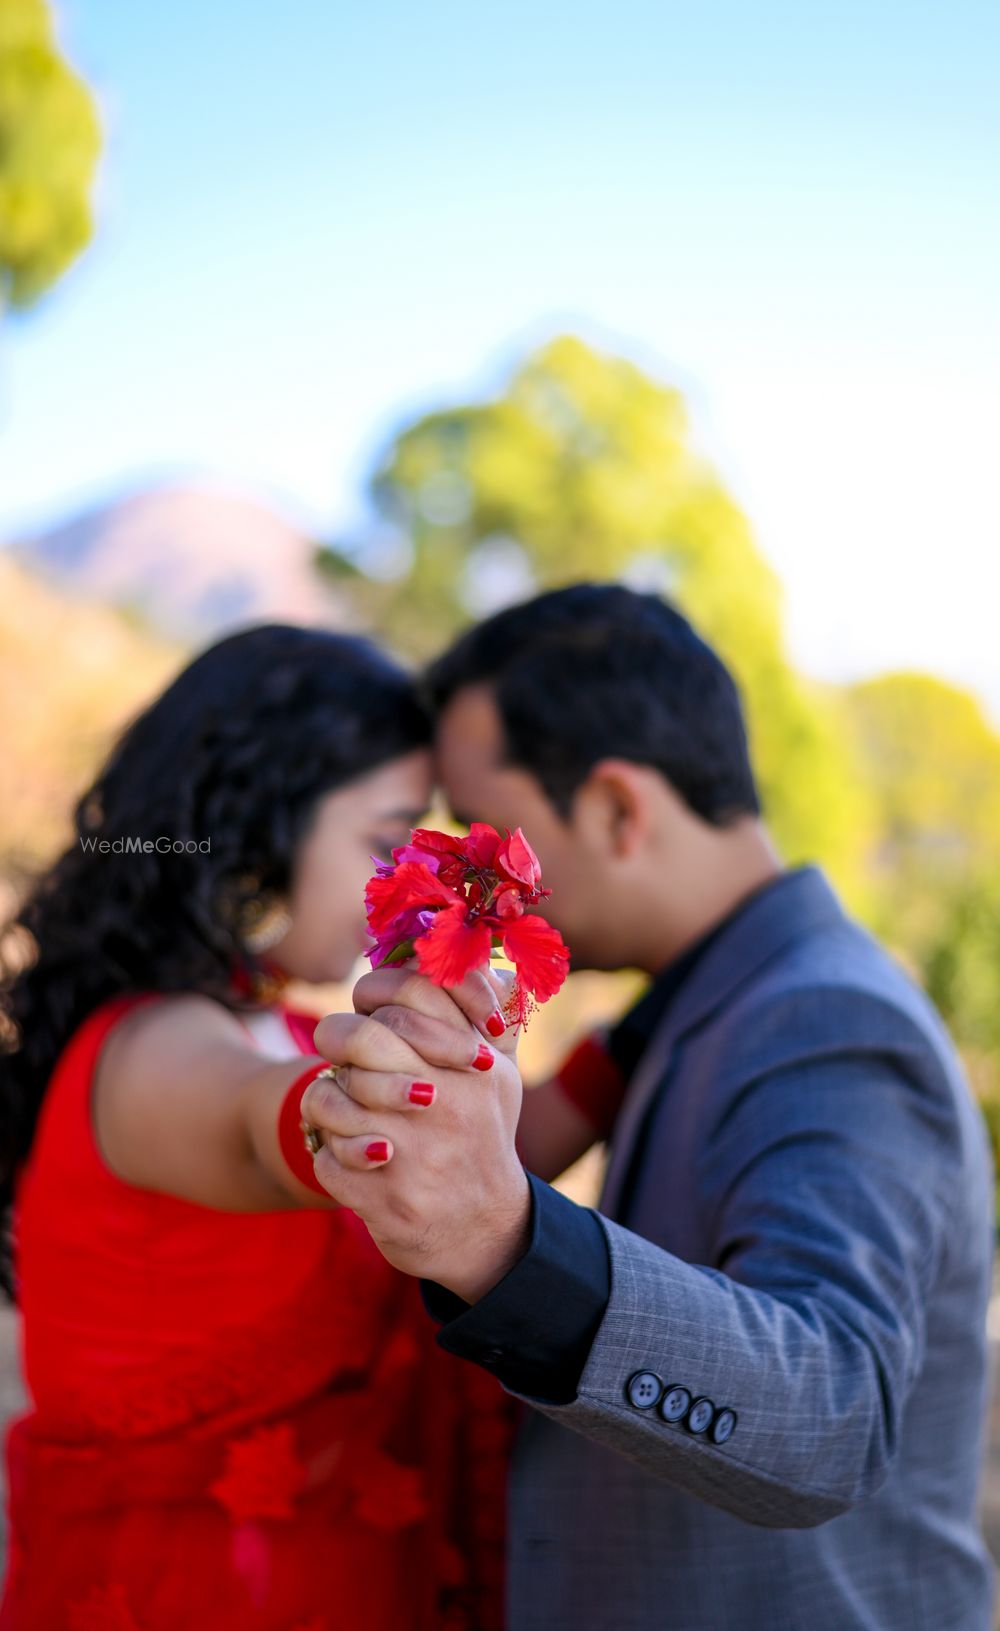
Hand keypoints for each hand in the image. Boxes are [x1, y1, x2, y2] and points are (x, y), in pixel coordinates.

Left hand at [302, 965, 531, 1301]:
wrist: (485, 1231)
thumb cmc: (481, 1138)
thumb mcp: (499, 1076)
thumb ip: (490, 1015)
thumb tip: (478, 960)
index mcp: (473, 1062)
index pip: (410, 994)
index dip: (376, 992)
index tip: (371, 1011)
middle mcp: (446, 1101)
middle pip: (362, 1037)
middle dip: (339, 1041)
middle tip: (342, 1055)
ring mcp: (414, 1152)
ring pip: (330, 1096)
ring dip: (328, 1102)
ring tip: (345, 1110)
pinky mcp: (384, 1198)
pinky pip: (324, 1156)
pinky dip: (327, 1153)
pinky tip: (347, 1155)